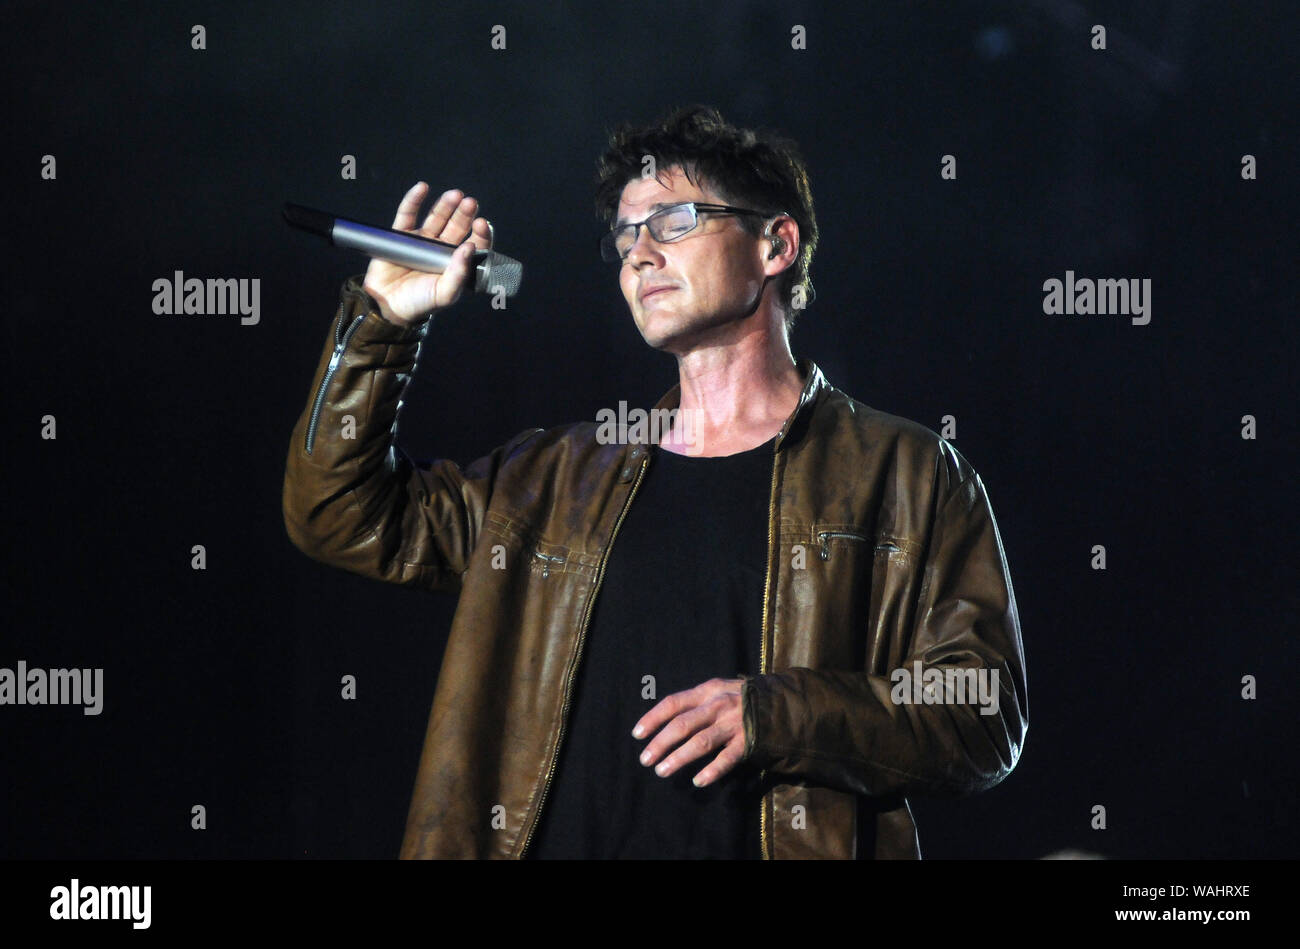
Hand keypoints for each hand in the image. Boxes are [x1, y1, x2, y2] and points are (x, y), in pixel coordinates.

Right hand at [362, 182, 493, 325]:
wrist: (387, 305)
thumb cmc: (419, 303)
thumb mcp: (444, 294)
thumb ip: (459, 274)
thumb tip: (469, 247)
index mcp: (457, 263)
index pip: (474, 243)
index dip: (480, 233)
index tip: (481, 224)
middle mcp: (442, 249)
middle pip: (457, 225)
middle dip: (464, 214)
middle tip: (470, 204)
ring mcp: (422, 240)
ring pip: (437, 216)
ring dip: (446, 205)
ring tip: (454, 195)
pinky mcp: (401, 235)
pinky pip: (408, 213)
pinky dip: (414, 199)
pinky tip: (422, 188)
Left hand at [632, 677, 746, 786]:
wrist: (784, 702)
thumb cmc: (743, 700)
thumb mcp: (719, 690)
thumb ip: (697, 702)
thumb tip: (665, 721)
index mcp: (708, 691)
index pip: (673, 703)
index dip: (653, 718)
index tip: (637, 734)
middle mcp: (718, 705)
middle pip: (682, 724)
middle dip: (660, 743)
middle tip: (645, 759)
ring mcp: (734, 723)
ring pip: (700, 742)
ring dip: (679, 758)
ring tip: (662, 771)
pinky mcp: (748, 741)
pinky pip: (726, 759)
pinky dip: (711, 771)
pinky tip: (698, 782)